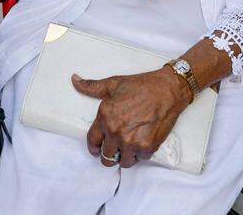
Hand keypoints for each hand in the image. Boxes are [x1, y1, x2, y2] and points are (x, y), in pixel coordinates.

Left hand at [72, 67, 189, 167]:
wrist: (168, 89)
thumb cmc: (142, 86)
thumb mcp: (113, 84)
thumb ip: (92, 87)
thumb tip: (74, 80)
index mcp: (105, 117)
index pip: (92, 141)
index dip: (94, 147)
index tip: (97, 149)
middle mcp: (116, 132)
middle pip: (106, 156)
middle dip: (111, 153)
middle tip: (117, 147)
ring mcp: (131, 141)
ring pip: (123, 162)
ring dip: (126, 156)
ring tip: (131, 145)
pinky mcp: (147, 147)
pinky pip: (140, 159)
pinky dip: (141, 153)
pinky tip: (143, 141)